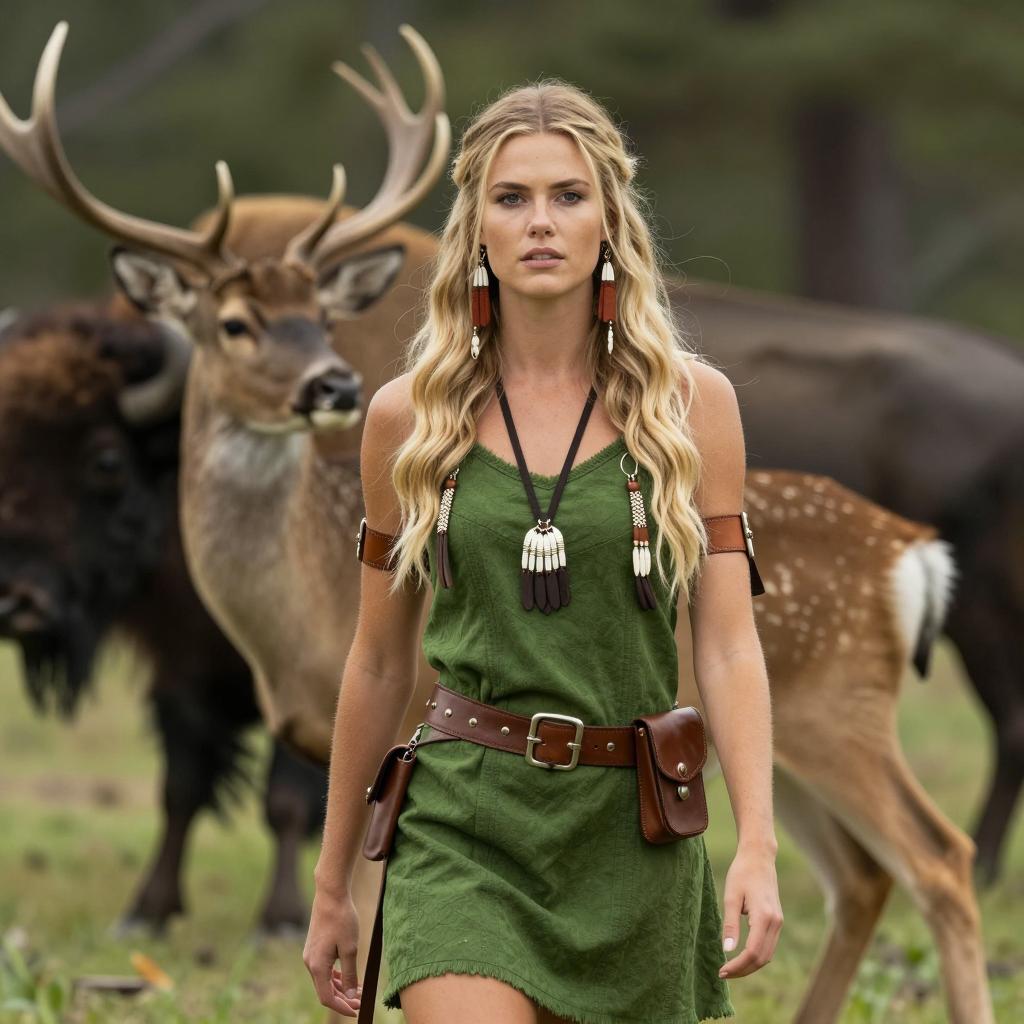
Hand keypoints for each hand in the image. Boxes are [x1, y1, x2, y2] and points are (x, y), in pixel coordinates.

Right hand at [303, 885, 362, 1015]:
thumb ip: (350, 975)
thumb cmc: (342, 920)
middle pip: (325, 990)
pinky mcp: (315, 948)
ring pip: (325, 980)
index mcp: (317, 966)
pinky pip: (324, 969)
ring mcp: (311, 955)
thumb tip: (351, 996)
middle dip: (343, 999)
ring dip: (341, 988)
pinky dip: (336, 976)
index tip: (357, 1011)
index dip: (342, 1007)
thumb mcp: (350, 949)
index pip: (327, 998)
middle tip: (361, 1002)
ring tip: (359, 991)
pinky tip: (349, 978)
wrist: (331, 895)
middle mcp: (310, 963)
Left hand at [718, 843, 782, 978]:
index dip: (738, 966)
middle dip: (743, 970)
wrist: (759, 857)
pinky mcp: (776, 920)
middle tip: (723, 974)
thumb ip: (730, 924)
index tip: (721, 971)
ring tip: (730, 968)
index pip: (753, 952)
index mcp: (764, 917)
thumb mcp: (731, 897)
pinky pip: (768, 945)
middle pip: (762, 958)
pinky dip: (756, 956)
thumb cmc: (742, 873)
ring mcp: (778, 922)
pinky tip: (741, 957)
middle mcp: (776, 922)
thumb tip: (728, 950)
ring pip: (767, 954)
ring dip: (750, 965)